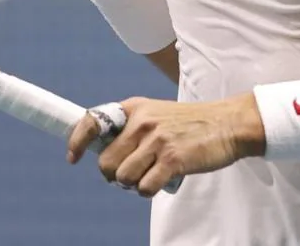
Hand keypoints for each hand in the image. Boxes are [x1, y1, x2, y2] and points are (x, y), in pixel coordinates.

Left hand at [66, 95, 265, 197]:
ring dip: (132, 184)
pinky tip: (158, 182)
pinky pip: (144, 187)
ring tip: (147, 177)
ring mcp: (157, 140)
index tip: (73, 157)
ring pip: (123, 176)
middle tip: (127, 175)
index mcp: (134, 108)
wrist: (226, 124)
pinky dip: (147, 190)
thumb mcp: (155, 113)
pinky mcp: (173, 159)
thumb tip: (105, 152)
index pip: (93, 121)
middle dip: (112, 174)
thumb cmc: (189, 123)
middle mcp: (141, 122)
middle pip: (106, 160)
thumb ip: (131, 127)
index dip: (78, 141)